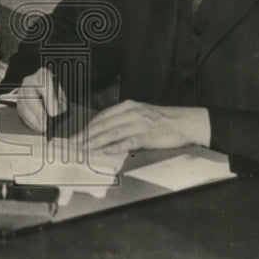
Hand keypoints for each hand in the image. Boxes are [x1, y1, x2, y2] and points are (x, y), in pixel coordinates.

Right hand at [15, 68, 66, 132]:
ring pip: (24, 105)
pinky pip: (21, 112)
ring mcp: (21, 90)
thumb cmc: (55, 92)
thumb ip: (60, 103)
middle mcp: (30, 80)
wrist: (46, 88)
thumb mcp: (61, 95)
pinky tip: (36, 127)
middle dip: (39, 113)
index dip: (49, 100)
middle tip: (46, 125)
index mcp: (43, 74)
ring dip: (33, 119)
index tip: (54, 113)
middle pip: (31, 96)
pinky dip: (29, 121)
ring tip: (42, 129)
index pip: (44, 85)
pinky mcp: (18, 100)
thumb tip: (54, 114)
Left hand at [85, 100, 209, 153]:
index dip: (88, 127)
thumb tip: (105, 132)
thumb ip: (124, 120)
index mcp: (128, 106)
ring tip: (84, 149)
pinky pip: (128, 142)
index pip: (102, 117)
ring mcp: (139, 124)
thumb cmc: (162, 120)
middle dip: (86, 135)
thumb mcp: (140, 113)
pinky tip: (106, 152)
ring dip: (95, 142)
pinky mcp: (147, 135)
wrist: (185, 122)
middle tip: (74, 144)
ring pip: (112, 133)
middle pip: (103, 125)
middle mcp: (131, 113)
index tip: (77, 136)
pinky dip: (115, 147)